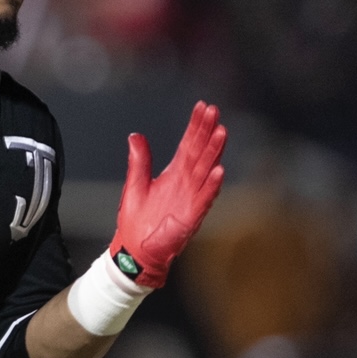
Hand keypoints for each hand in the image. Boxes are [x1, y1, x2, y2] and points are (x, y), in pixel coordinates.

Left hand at [109, 101, 226, 288]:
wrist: (135, 251)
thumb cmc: (137, 221)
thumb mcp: (135, 185)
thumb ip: (139, 161)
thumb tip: (135, 136)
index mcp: (174, 174)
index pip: (188, 144)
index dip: (196, 126)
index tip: (203, 107)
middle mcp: (186, 183)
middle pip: (200, 152)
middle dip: (208, 132)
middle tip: (215, 112)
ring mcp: (191, 198)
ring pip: (205, 171)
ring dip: (214, 153)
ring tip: (221, 133)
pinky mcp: (191, 216)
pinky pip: (204, 198)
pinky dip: (211, 186)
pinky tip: (219, 171)